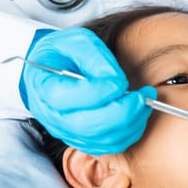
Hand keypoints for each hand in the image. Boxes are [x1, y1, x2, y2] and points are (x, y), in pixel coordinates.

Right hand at [19, 28, 156, 154]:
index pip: (68, 99)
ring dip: (130, 123)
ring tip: (144, 101)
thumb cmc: (63, 53)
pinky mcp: (83, 140)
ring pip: (102, 140)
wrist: (53, 68)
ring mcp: (67, 132)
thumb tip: (117, 82)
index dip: (99, 92)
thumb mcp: (76, 41)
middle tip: (142, 95)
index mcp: (43, 88)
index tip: (120, 81)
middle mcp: (52, 116)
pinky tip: (138, 113)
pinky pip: (109, 145)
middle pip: (88, 126)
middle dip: (122, 112)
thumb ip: (94, 57)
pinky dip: (129, 132)